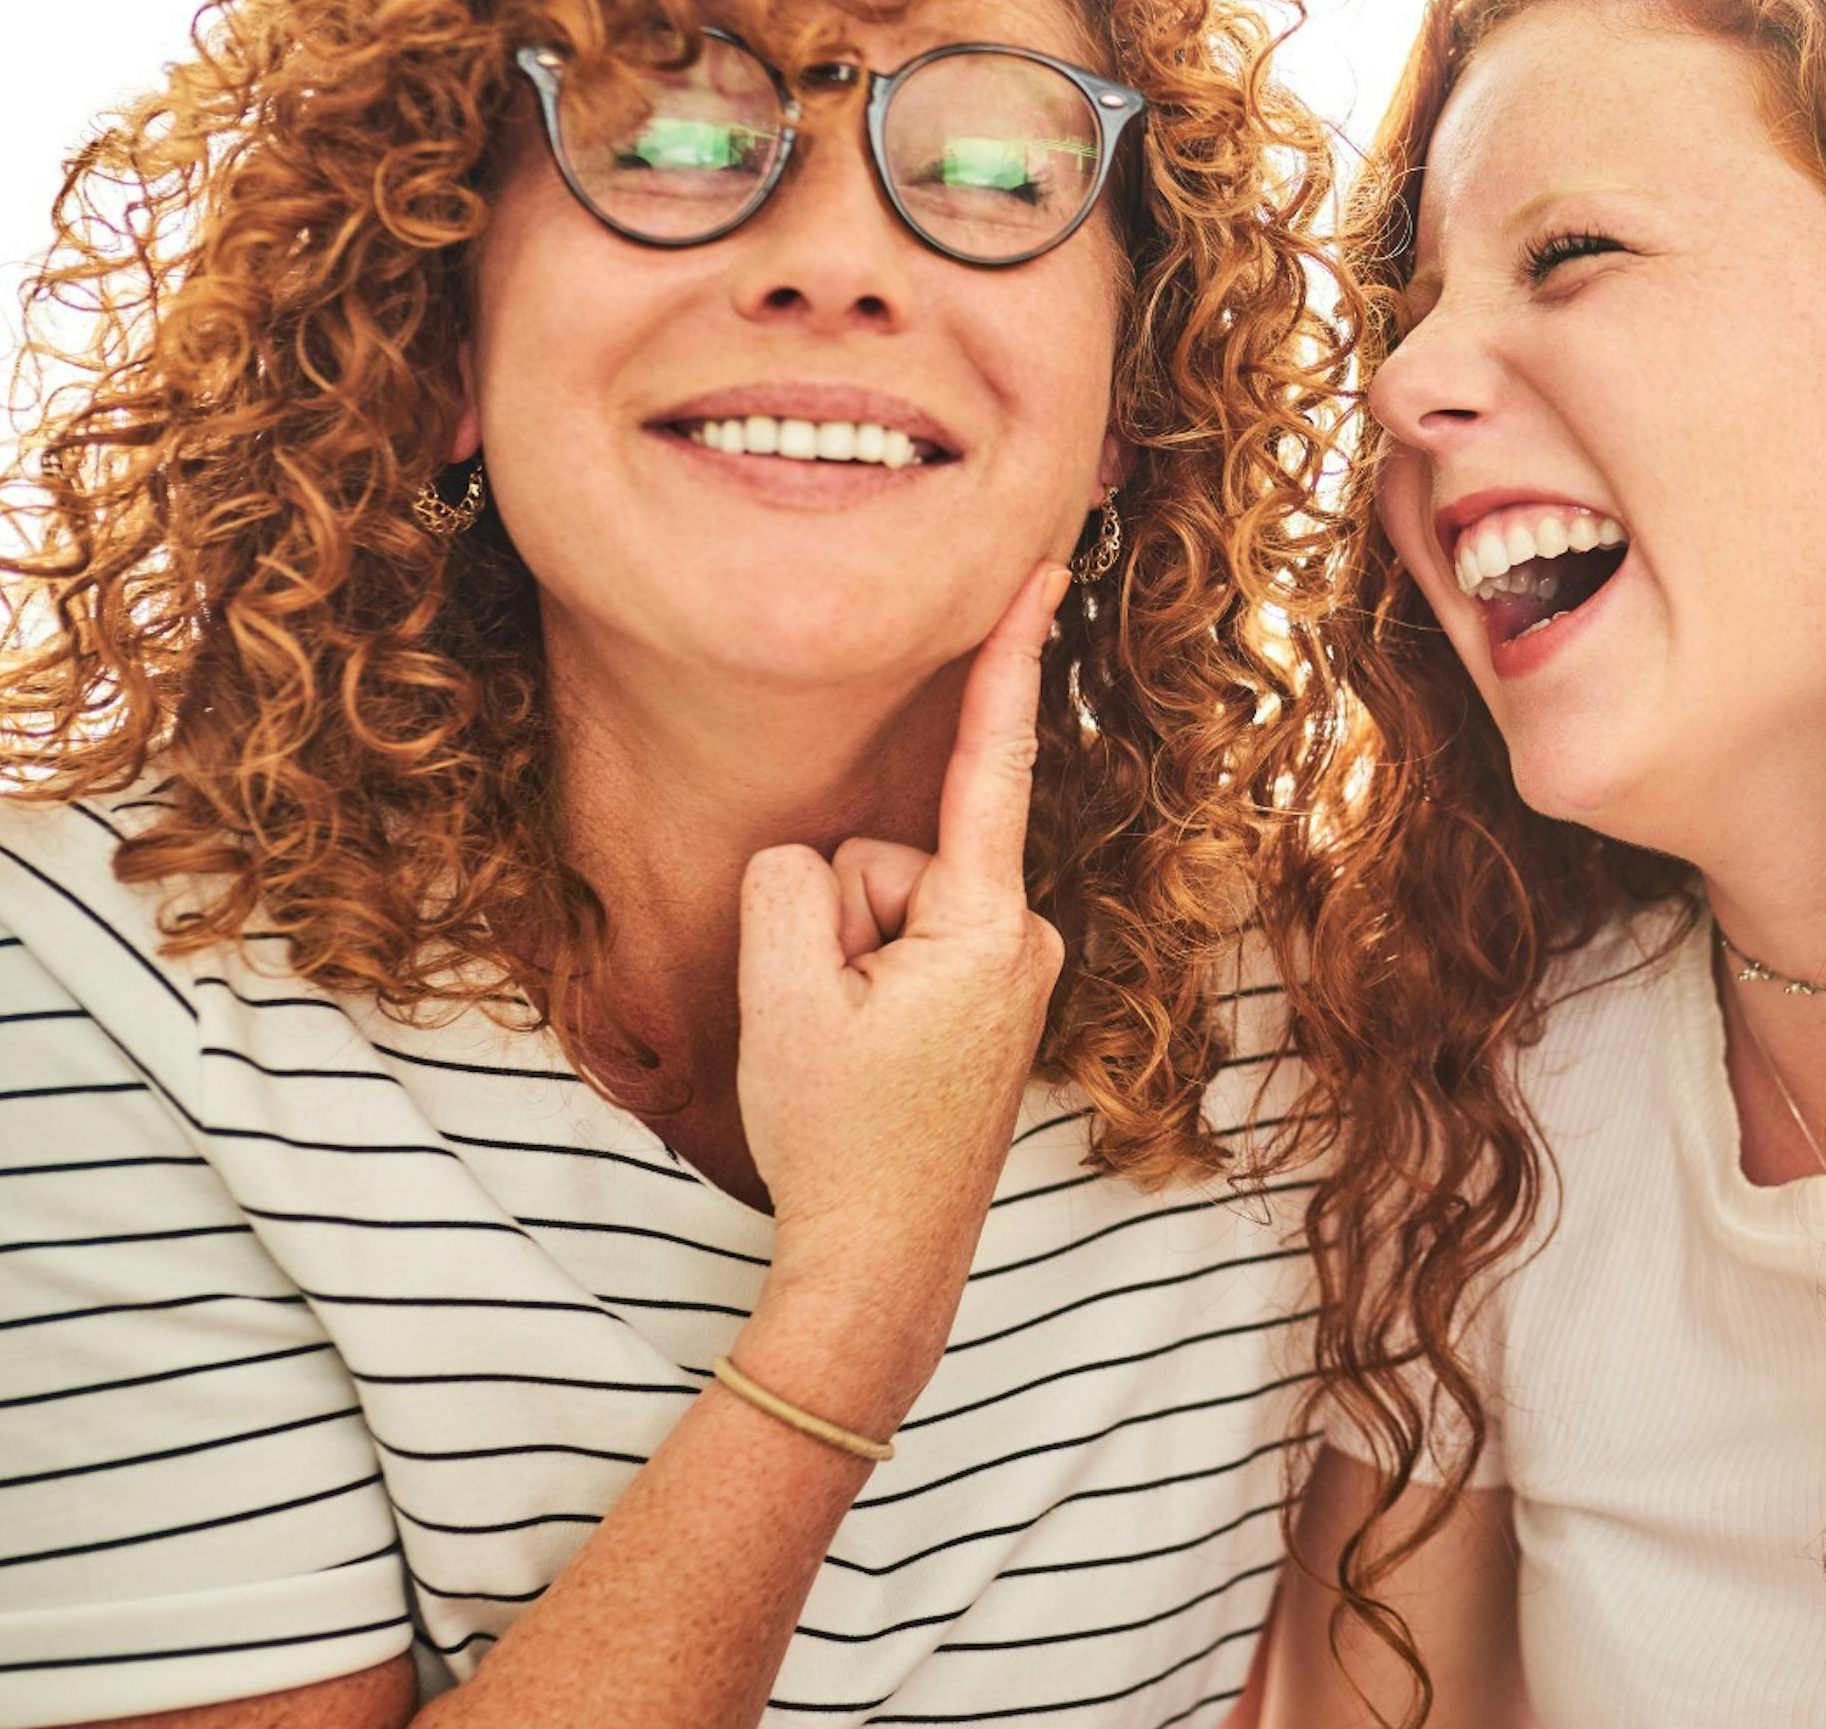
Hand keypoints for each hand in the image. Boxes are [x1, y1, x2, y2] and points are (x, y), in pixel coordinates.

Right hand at [730, 565, 1071, 1382]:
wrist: (883, 1262)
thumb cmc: (839, 1140)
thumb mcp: (784, 997)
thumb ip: (790, 886)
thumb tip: (820, 867)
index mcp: (985, 925)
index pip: (989, 762)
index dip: (1005, 656)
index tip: (1040, 565)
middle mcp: (1021, 936)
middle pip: (880, 857)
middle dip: (834, 924)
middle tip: (837, 1032)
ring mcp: (1009, 968)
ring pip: (878, 905)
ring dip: (844, 966)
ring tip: (856, 1054)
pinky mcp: (988, 993)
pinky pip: (896, 945)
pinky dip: (863, 985)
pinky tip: (871, 1060)